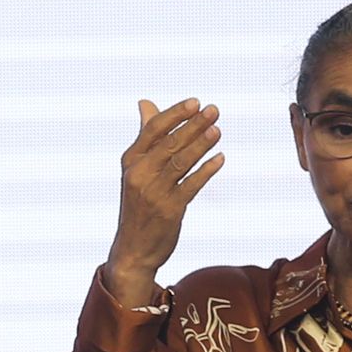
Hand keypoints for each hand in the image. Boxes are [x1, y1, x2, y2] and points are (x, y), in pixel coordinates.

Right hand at [105, 98, 223, 305]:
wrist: (133, 249)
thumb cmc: (139, 204)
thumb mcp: (136, 169)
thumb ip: (146, 137)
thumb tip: (145, 103)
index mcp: (131, 161)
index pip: (153, 129)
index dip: (176, 114)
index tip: (196, 102)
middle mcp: (139, 174)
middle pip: (170, 143)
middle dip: (194, 125)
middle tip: (214, 110)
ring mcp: (154, 192)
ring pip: (182, 162)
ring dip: (202, 144)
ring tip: (218, 130)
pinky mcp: (170, 209)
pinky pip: (192, 185)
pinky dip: (207, 170)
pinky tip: (220, 158)